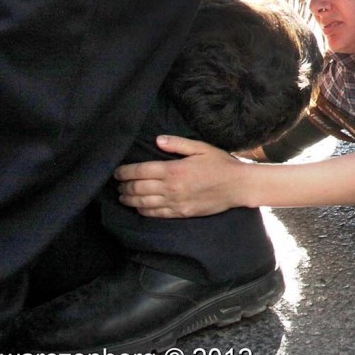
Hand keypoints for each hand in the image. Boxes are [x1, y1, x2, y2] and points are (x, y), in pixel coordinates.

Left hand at [114, 136, 246, 217]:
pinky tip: (138, 207)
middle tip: (117, 184)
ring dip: (130, 200)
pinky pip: (156, 214)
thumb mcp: (200, 148)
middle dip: (124, 186)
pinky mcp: (181, 213)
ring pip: (144, 203)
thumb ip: (177, 144)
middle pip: (138, 188)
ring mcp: (175, 202)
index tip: (117, 172)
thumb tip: (157, 140)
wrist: (238, 186)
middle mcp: (171, 188)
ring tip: (122, 196)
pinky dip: (143, 211)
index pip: (140, 171)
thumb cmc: (220, 164)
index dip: (125, 172)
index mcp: (173, 169)